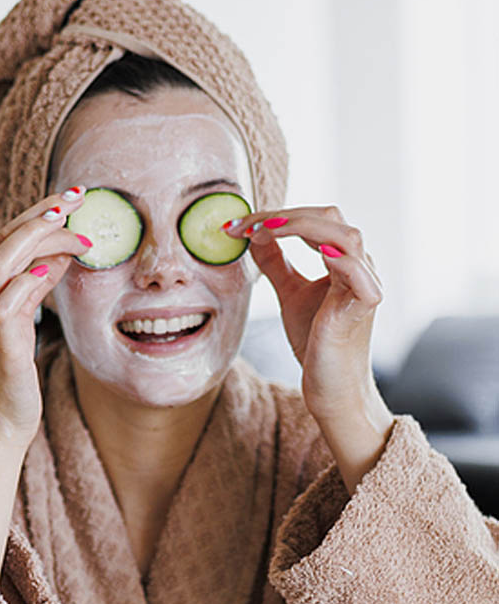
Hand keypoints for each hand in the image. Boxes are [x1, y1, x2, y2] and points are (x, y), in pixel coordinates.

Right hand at [0, 186, 89, 453]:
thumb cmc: (13, 375)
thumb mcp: (27, 320)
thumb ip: (38, 286)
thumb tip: (62, 252)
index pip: (7, 238)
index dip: (39, 214)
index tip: (73, 199)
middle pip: (4, 240)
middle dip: (41, 214)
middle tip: (77, 198)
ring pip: (2, 262)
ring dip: (37, 238)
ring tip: (69, 224)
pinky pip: (6, 304)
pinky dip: (29, 283)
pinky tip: (52, 271)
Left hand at [226, 205, 382, 420]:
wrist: (331, 388)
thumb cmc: (316, 343)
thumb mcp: (289, 293)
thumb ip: (276, 263)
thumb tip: (254, 235)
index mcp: (343, 258)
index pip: (314, 219)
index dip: (276, 216)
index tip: (236, 225)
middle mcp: (359, 265)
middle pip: (329, 217)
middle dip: (283, 215)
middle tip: (242, 225)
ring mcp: (366, 283)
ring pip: (345, 235)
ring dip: (301, 227)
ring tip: (263, 231)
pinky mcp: (365, 305)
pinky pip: (357, 271)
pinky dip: (336, 256)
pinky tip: (312, 250)